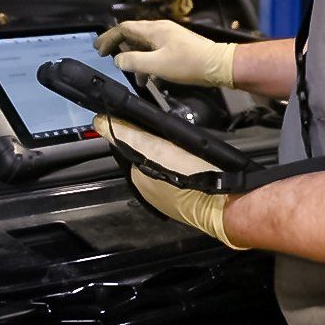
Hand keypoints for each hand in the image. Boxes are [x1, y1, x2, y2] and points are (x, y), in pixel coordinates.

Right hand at [95, 20, 236, 88]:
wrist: (218, 65)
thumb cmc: (189, 64)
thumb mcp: (157, 65)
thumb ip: (134, 62)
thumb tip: (118, 60)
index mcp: (154, 30)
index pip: (124, 28)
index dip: (109, 38)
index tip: (99, 49)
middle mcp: (160, 30)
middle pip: (133, 35)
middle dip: (119, 46)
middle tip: (106, 56)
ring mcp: (170, 38)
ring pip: (144, 46)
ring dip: (135, 59)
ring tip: (134, 77)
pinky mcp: (177, 47)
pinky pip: (155, 52)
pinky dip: (148, 64)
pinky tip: (151, 79)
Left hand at [96, 115, 243, 248]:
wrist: (226, 203)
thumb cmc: (191, 174)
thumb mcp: (157, 149)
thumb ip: (129, 136)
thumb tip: (99, 121)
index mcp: (138, 180)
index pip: (131, 149)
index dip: (139, 134)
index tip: (152, 123)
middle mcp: (149, 192)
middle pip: (148, 159)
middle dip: (156, 146)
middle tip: (173, 133)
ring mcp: (168, 200)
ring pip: (164, 168)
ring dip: (170, 156)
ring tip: (185, 145)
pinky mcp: (187, 202)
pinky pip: (179, 177)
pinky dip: (183, 168)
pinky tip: (193, 161)